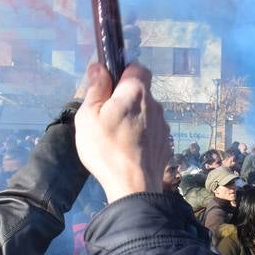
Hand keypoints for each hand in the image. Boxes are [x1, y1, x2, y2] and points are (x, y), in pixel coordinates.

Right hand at [73, 63, 170, 201]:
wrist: (134, 187)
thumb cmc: (106, 149)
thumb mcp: (88, 116)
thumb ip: (96, 88)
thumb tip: (99, 67)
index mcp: (136, 92)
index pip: (137, 68)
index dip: (123, 72)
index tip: (109, 86)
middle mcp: (155, 105)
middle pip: (140, 92)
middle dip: (125, 99)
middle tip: (106, 116)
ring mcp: (163, 126)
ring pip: (146, 113)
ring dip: (134, 118)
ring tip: (116, 137)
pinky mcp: (166, 144)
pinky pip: (151, 132)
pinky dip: (141, 136)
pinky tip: (129, 150)